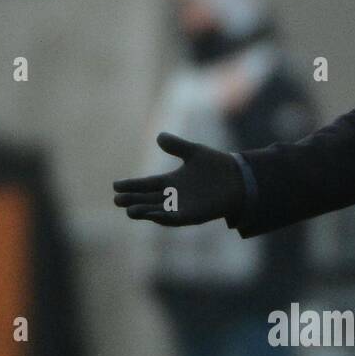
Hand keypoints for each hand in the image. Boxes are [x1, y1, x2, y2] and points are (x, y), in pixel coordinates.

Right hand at [113, 133, 244, 225]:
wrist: (239, 179)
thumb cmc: (217, 165)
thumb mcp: (194, 152)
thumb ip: (176, 146)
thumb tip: (159, 137)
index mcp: (171, 181)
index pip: (146, 184)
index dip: (131, 185)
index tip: (115, 185)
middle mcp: (173, 196)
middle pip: (148, 199)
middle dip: (133, 200)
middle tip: (116, 200)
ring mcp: (182, 207)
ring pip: (157, 211)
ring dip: (145, 211)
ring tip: (129, 211)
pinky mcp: (192, 216)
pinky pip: (175, 219)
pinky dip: (163, 217)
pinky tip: (153, 215)